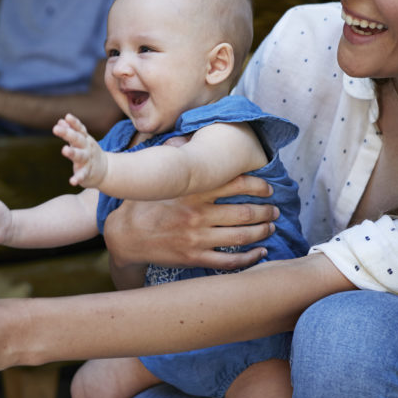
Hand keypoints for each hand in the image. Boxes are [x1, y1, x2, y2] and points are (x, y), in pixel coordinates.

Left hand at [53, 113, 106, 186]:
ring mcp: (87, 160)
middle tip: (55, 129)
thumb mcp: (81, 141)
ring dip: (72, 152)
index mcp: (85, 139)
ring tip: (64, 150)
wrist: (105, 171)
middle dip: (67, 133)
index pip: (79, 129)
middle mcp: (87, 148)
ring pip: (80, 156)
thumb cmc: (88, 152)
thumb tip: (60, 121)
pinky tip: (72, 181)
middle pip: (77, 139)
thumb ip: (71, 131)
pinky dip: (78, 178)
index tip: (67, 117)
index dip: (74, 123)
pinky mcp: (87, 173)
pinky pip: (82, 175)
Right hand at [103, 174, 278, 269]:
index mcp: (192, 192)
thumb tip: (185, 137)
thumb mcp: (157, 177)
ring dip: (263, 231)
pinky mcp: (195, 258)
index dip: (258, 186)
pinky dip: (250, 258)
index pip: (235, 185)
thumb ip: (173, 157)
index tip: (268, 189)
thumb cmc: (141, 205)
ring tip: (270, 227)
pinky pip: (230, 260)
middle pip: (245, 213)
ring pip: (242, 236)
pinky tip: (260, 252)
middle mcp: (197, 214)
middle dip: (266, 211)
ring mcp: (197, 238)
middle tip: (275, 210)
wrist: (123, 238)